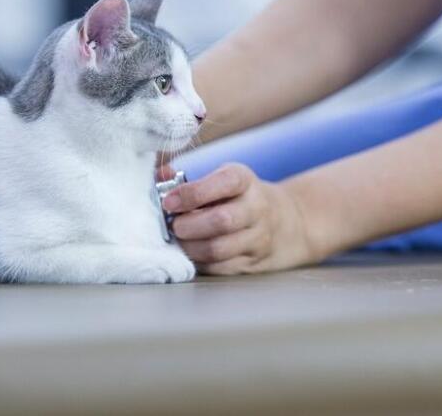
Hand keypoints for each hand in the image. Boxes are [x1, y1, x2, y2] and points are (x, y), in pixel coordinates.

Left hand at [161, 163, 316, 274]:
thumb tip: (157, 175)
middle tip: (173, 226)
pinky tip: (191, 253)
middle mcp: (256, 208)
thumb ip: (186, 179)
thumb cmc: (238, 197)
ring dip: (190, 247)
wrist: (284, 221)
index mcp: (244, 180)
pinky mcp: (253, 262)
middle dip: (189, 226)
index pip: (224, 183)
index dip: (192, 193)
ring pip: (219, 249)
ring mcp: (258, 238)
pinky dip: (199, 262)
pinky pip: (220, 268)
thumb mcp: (221, 178)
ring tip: (179, 241)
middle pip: (222, 221)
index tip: (168, 201)